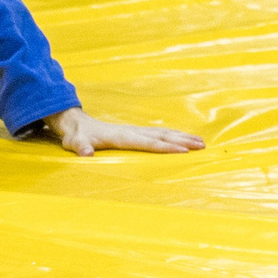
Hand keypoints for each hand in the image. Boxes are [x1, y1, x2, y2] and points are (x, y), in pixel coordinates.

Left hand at [44, 107, 202, 155]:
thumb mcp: (75, 143)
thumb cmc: (77, 136)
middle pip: (161, 136)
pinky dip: (174, 135)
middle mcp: (132, 131)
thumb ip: (80, 148)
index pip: (147, 142)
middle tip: (202, 146)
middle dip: (182, 140)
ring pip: (163, 133)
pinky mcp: (136, 132)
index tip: (183, 151)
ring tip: (201, 142)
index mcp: (121, 136)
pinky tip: (185, 139)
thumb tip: (85, 153)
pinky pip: (159, 133)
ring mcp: (135, 130)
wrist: (76, 123)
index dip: (165, 147)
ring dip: (182, 137)